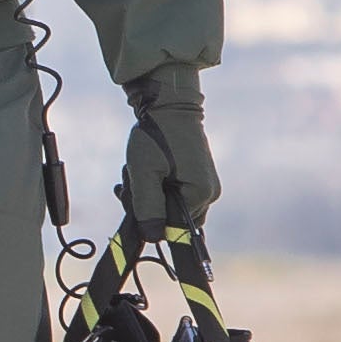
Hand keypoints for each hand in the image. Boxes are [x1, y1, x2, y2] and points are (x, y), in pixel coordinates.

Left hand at [121, 72, 218, 234]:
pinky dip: (155, 188)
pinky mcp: (197, 177)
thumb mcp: (144, 172)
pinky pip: (174, 195)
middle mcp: (209, 194)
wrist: (167, 103)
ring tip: (137, 172)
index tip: (133, 196)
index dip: (149, 218)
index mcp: (201, 195)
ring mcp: (205, 185)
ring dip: (148, 196)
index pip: (173, 228)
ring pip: (170, 208)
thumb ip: (147, 206)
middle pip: (173, 220)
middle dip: (147, 207)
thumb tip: (153, 238)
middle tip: (131, 182)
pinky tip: (142, 173)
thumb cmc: (155, 135)